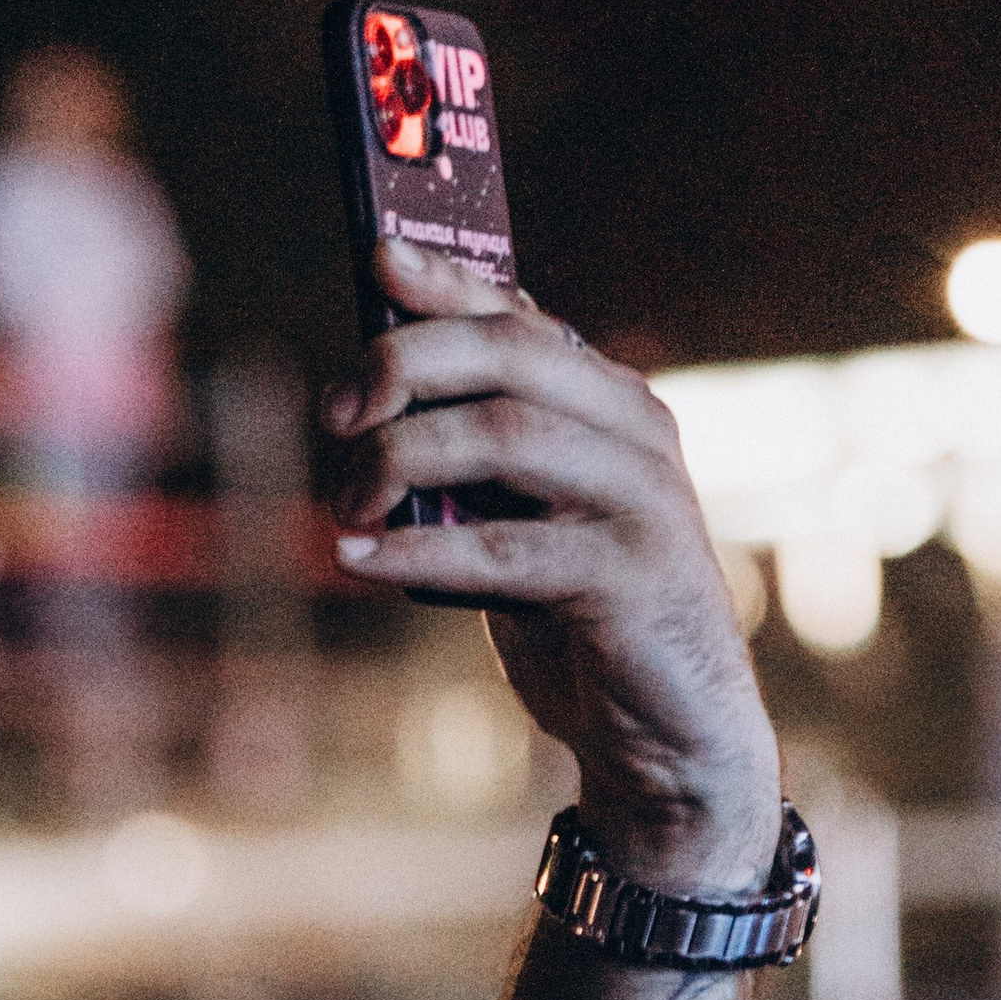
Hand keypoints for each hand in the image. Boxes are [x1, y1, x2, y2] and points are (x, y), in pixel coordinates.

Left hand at [323, 237, 779, 888]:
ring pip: (507, 435)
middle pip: (507, 357)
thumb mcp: (519, 524)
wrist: (664, 737)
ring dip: (404, 459)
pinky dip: (419, 552)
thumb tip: (372, 401)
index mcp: (609, 405)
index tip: (374, 262)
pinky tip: (359, 556)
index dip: (446, 283)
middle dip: (407, 368)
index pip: (520, 318)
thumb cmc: (580, 623)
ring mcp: (640, 502)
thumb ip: (473, 463)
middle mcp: (634, 433)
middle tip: (336, 415)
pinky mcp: (629, 578)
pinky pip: (505, 547)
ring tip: (346, 503)